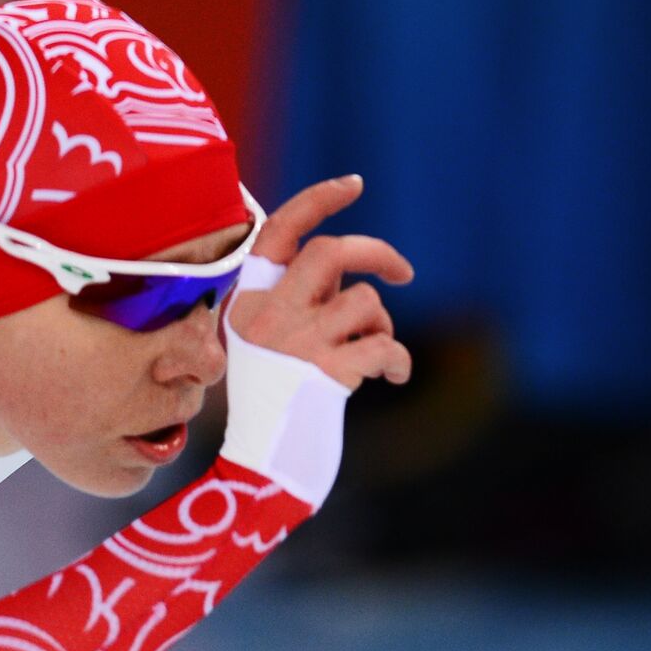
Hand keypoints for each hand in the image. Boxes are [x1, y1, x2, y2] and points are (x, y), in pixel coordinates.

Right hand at [226, 175, 413, 390]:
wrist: (260, 466)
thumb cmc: (274, 404)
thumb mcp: (271, 342)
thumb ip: (302, 300)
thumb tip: (351, 265)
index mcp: (247, 303)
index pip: (279, 233)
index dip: (318, 200)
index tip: (355, 184)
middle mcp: (266, 316)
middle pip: (330, 251)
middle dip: (378, 254)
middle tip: (403, 275)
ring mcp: (295, 344)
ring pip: (365, 300)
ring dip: (382, 325)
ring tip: (373, 354)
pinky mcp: (325, 374)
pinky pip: (384, 345)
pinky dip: (398, 360)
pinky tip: (393, 376)